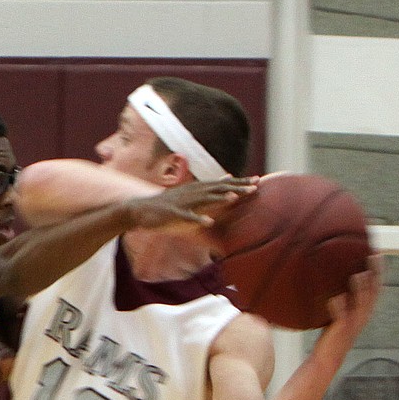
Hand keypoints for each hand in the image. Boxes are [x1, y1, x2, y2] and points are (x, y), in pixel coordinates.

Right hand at [129, 178, 257, 232]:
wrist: (140, 210)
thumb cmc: (168, 205)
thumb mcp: (191, 193)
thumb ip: (211, 187)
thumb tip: (228, 177)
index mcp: (198, 189)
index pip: (223, 184)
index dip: (240, 182)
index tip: (258, 181)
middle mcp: (192, 192)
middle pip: (217, 188)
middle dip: (236, 187)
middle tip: (254, 186)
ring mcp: (182, 203)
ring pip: (203, 199)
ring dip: (219, 198)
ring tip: (234, 198)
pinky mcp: (172, 213)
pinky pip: (187, 217)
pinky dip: (197, 219)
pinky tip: (208, 222)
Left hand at [321, 255, 381, 349]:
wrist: (327, 358)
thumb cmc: (333, 335)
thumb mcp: (341, 313)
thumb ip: (344, 298)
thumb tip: (338, 281)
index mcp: (364, 311)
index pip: (376, 288)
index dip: (378, 272)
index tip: (377, 254)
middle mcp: (362, 315)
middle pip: (373, 292)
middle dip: (375, 274)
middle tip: (373, 256)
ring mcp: (353, 322)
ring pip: (361, 303)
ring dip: (360, 288)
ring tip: (357, 274)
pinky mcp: (341, 329)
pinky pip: (341, 316)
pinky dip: (338, 306)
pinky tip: (335, 298)